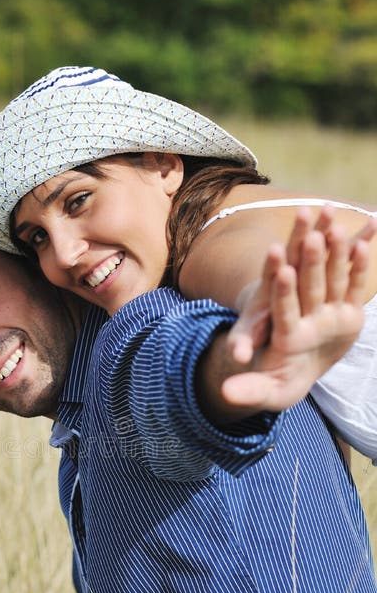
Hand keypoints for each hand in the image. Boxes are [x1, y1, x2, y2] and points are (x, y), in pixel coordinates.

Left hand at [222, 209, 373, 409]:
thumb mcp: (257, 377)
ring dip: (327, 235)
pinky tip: (374, 224)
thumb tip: (229, 383)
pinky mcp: (334, 291)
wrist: (282, 358)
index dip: (275, 272)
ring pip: (321, 257)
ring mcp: (313, 287)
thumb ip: (244, 374)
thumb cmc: (270, 369)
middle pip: (294, 263)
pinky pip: (348, 265)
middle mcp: (289, 293)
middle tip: (306, 215)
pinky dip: (360, 246)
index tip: (276, 253)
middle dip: (300, 240)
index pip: (271, 289)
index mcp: (270, 311)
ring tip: (332, 210)